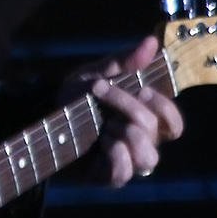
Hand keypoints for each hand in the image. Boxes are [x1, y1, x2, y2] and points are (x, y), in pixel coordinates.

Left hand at [67, 34, 183, 185]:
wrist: (42, 114)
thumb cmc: (76, 95)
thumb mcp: (98, 73)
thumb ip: (125, 61)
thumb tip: (151, 41)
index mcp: (143, 119)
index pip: (174, 125)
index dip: (165, 109)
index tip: (143, 89)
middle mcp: (139, 142)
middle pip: (156, 133)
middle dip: (129, 108)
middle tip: (102, 93)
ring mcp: (125, 161)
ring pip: (148, 159)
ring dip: (126, 135)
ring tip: (105, 125)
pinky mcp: (106, 176)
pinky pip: (123, 174)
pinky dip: (116, 156)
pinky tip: (103, 141)